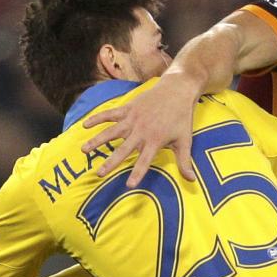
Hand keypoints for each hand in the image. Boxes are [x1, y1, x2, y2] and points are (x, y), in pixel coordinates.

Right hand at [81, 74, 197, 186]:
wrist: (177, 90)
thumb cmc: (182, 117)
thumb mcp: (185, 140)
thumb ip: (184, 162)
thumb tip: (192, 181)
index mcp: (155, 140)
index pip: (145, 161)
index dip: (137, 173)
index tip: (128, 186)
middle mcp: (141, 131)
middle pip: (123, 149)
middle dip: (111, 162)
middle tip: (99, 174)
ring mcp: (133, 118)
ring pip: (111, 131)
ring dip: (97, 140)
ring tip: (84, 150)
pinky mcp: (128, 108)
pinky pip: (110, 114)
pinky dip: (97, 118)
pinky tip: (84, 125)